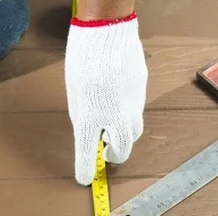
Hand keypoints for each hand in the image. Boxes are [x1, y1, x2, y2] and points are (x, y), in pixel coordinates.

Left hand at [65, 12, 147, 184]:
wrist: (106, 34)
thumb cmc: (83, 62)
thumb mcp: (76, 96)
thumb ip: (84, 119)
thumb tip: (92, 134)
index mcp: (90, 120)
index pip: (87, 157)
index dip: (85, 172)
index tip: (85, 179)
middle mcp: (115, 119)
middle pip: (121, 153)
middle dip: (112, 157)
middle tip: (104, 152)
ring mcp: (132, 108)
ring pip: (133, 134)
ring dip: (122, 138)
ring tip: (111, 127)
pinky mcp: (142, 96)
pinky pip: (137, 113)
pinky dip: (128, 115)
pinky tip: (118, 102)